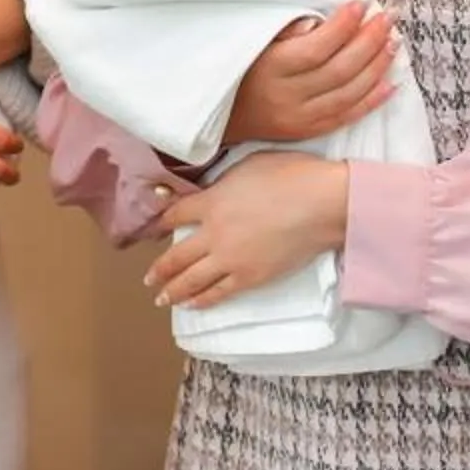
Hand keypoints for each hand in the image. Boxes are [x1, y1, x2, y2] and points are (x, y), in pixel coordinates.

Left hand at [147, 153, 348, 309]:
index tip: (154, 230)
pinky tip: (192, 304)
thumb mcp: (248, 165)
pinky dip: (202, 300)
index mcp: (211, 202)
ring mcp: (230, 259)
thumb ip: (224, 182)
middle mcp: (213, 234)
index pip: (175, 215)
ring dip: (172, 290)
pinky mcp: (250, 277)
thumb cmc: (291, 175)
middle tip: (148, 278)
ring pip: (191, 280)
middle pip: (175, 256)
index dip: (161, 223)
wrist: (322, 204)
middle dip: (159, 269)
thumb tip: (213, 189)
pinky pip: (218, 293)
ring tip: (161, 297)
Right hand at [221, 1, 396, 145]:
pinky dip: (371, 100)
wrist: (220, 115)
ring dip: (376, 67)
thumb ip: (284, 31)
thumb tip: (316, 23)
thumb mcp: (252, 41)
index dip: (343, 26)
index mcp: (270, 69)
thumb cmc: (239, 67)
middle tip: (388, 18)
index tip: (361, 4)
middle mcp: (286, 97)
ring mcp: (299, 119)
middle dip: (370, 41)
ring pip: (348, 93)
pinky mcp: (307, 132)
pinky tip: (391, 83)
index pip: (316, 48)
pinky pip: (345, 117)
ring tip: (393, 42)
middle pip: (339, 70)